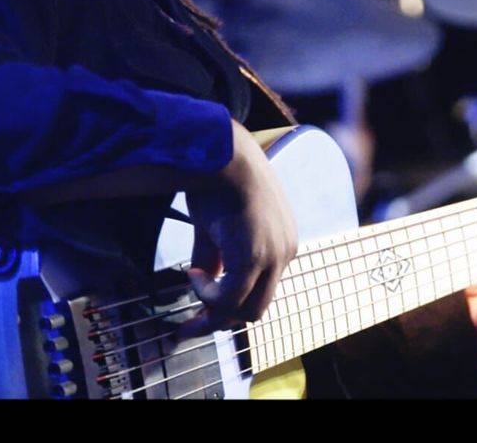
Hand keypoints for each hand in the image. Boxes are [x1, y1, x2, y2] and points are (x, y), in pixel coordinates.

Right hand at [178, 119, 297, 336]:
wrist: (221, 154)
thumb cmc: (218, 180)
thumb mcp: (218, 226)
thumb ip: (215, 257)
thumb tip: (204, 279)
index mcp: (282, 241)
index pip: (262, 287)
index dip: (231, 302)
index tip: (202, 308)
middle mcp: (285, 251)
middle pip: (258, 307)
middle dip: (223, 317)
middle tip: (191, 322)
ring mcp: (273, 256)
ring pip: (246, 310)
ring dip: (213, 310)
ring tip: (191, 287)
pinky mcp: (254, 258)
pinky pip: (229, 298)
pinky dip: (207, 295)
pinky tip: (193, 274)